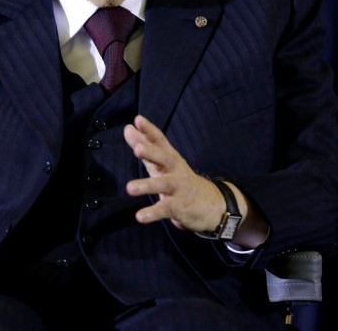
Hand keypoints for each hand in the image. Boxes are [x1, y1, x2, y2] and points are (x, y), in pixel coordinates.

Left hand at [123, 115, 226, 232]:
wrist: (208, 204)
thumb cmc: (178, 180)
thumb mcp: (161, 163)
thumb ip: (144, 146)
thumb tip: (128, 129)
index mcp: (170, 157)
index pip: (160, 140)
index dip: (150, 130)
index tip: (138, 120)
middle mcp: (176, 170)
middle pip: (165, 158)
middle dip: (151, 152)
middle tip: (137, 148)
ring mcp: (178, 188)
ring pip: (163, 185)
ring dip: (146, 186)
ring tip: (129, 188)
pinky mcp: (179, 206)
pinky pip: (165, 209)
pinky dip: (152, 213)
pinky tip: (140, 216)